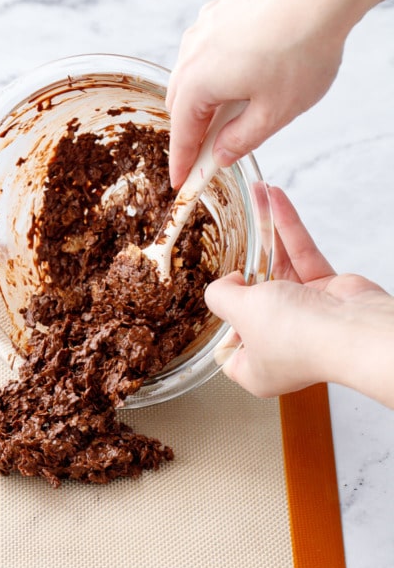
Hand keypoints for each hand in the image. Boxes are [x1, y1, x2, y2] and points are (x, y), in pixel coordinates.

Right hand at [166, 0, 393, 187]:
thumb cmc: (302, 48)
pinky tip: (237, 79)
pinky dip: (213, 74)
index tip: (181, 183)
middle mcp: (191, 54)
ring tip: (227, 119)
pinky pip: (206, 52)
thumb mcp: (274, 113)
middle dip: (191, 133)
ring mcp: (204, 28)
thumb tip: (221, 155)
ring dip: (203, 102)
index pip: (182, 135)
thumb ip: (241, 141)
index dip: (182, 164)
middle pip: (181, 106)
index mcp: (197, 84)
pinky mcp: (222, 11)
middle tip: (207, 157)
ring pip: (192, 76)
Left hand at [205, 188, 393, 407]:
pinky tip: (275, 202)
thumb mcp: (239, 311)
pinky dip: (288, 228)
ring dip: (267, 234)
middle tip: (229, 237)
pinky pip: (301, 256)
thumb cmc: (297, 335)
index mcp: (255, 367)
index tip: (215, 300)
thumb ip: (221, 296)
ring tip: (255, 200)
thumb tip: (221, 287)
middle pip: (253, 303)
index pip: (228, 347)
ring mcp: (304, 318)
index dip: (219, 323)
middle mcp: (279, 345)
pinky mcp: (325, 293)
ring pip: (278, 270)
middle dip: (243, 267)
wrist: (351, 330)